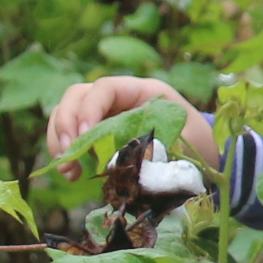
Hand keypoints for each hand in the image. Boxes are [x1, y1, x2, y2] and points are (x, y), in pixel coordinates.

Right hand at [45, 75, 215, 167]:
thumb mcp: (185, 142)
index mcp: (143, 91)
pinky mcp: (98, 136)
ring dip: (59, 140)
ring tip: (69, 170)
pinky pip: (71, 137)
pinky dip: (65, 153)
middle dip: (66, 124)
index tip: (85, 136)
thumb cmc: (198, 144)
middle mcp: (119, 99)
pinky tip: (73, 174)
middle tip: (69, 156)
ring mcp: (105, 116)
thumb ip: (157, 148)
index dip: (89, 108)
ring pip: (66, 115)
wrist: (203, 157)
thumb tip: (121, 162)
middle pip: (76, 96)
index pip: (105, 87)